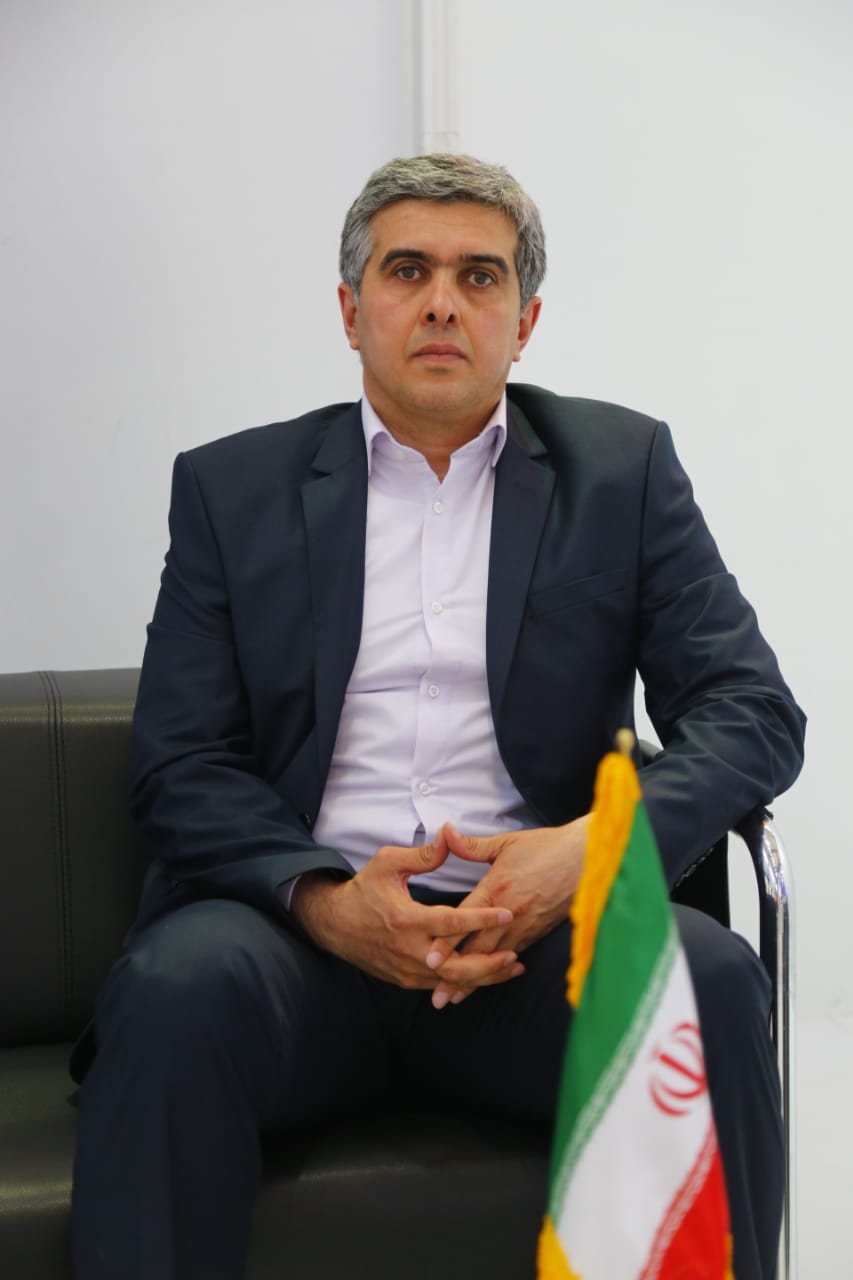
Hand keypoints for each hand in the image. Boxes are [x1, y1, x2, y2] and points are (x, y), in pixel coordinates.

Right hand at [290, 831, 522, 991]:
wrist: (334, 924)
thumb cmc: (363, 890)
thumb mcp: (387, 862)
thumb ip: (422, 855)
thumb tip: (449, 837)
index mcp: (407, 919)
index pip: (451, 922)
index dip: (482, 919)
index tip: (508, 913)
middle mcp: (408, 949)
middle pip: (456, 966)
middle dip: (489, 964)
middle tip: (516, 955)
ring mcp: (406, 969)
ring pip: (450, 981)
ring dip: (483, 977)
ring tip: (512, 967)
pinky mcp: (405, 979)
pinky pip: (439, 985)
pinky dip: (465, 983)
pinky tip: (487, 975)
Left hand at [425, 816, 589, 1007]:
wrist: (587, 858)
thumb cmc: (546, 848)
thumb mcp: (505, 842)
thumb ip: (471, 845)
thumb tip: (444, 831)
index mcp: (497, 889)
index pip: (465, 921)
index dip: (446, 942)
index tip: (429, 959)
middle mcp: (510, 914)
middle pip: (478, 950)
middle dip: (455, 974)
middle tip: (436, 997)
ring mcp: (525, 926)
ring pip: (494, 960)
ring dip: (473, 980)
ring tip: (453, 998)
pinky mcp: (537, 933)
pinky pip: (512, 957)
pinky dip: (496, 972)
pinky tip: (484, 983)